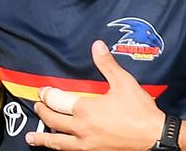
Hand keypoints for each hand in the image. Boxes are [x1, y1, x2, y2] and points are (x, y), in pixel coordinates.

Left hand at [25, 40, 164, 150]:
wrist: (154, 138)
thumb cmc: (139, 110)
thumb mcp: (123, 82)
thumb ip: (107, 64)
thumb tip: (96, 45)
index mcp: (86, 110)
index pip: (58, 101)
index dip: (48, 95)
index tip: (43, 91)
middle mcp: (82, 129)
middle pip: (54, 121)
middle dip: (43, 112)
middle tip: (38, 106)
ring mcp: (87, 145)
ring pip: (58, 143)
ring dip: (43, 139)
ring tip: (31, 139)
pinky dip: (60, 149)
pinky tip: (59, 148)